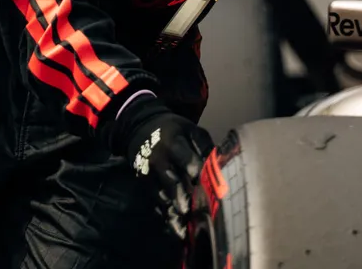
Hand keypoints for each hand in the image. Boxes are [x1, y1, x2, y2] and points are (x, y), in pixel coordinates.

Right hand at [109, 92, 215, 238]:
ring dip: (176, 215)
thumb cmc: (173, 129)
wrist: (140, 128)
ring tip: (188, 232)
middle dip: (185, 201)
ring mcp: (149, 175)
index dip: (200, 176)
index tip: (213, 189)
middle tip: (198, 216)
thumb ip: (205, 146)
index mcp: (173, 144)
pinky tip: (178, 230)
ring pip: (163, 198)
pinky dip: (167, 216)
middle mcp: (159, 162)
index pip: (188, 162)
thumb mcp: (190, 129)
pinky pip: (156, 203)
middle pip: (173, 184)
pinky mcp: (144, 185)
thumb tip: (221, 164)